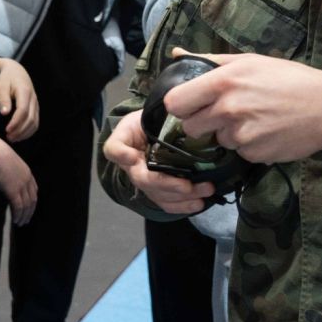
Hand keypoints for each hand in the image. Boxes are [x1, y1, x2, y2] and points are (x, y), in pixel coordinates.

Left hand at [0, 57, 38, 140]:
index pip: (23, 111)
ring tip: (12, 138)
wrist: (15, 71)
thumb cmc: (6, 79)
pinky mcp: (35, 108)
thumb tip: (4, 114)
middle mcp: (33, 98)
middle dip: (20, 130)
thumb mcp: (1, 86)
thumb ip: (3, 99)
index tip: (7, 130)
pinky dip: (29, 131)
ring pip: (35, 122)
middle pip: (30, 119)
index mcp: (25, 91)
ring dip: (25, 133)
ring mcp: (36, 104)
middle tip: (8, 137)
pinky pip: (35, 122)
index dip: (16, 122)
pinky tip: (19, 135)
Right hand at [0, 136, 37, 225]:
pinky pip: (18, 206)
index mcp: (27, 172)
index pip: (34, 190)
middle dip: (30, 211)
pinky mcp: (14, 191)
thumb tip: (6, 180)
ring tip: (20, 223)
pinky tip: (15, 220)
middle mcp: (27, 180)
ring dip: (24, 215)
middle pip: (32, 200)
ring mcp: (21, 186)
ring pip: (26, 205)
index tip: (29, 208)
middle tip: (26, 220)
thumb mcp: (9, 163)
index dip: (32, 200)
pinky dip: (18, 214)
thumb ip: (11, 172)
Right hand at [100, 109, 214, 214]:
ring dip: (183, 197)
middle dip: (169, 185)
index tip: (132, 157)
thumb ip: (145, 117)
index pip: (115, 150)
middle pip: (146, 181)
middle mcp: (133, 168)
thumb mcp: (141, 115)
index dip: (122, 155)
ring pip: (160, 196)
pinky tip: (199, 203)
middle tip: (189, 185)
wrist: (155, 132)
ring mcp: (146, 182)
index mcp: (125, 146)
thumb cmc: (147, 123)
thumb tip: (143, 143)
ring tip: (206, 190)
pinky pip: (168, 204)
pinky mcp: (160, 191)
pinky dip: (184, 206)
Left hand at [164, 50, 321, 163]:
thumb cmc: (290, 79)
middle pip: (190, 127)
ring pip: (216, 141)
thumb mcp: (250, 61)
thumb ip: (209, 61)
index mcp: (223, 81)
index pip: (175, 103)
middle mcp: (228, 108)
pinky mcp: (253, 154)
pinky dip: (247, 146)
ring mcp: (241, 134)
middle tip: (223, 114)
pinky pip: (238, 152)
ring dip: (227, 134)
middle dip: (202, 123)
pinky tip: (266, 132)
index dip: (180, 106)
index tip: (191, 105)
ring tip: (254, 120)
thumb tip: (176, 55)